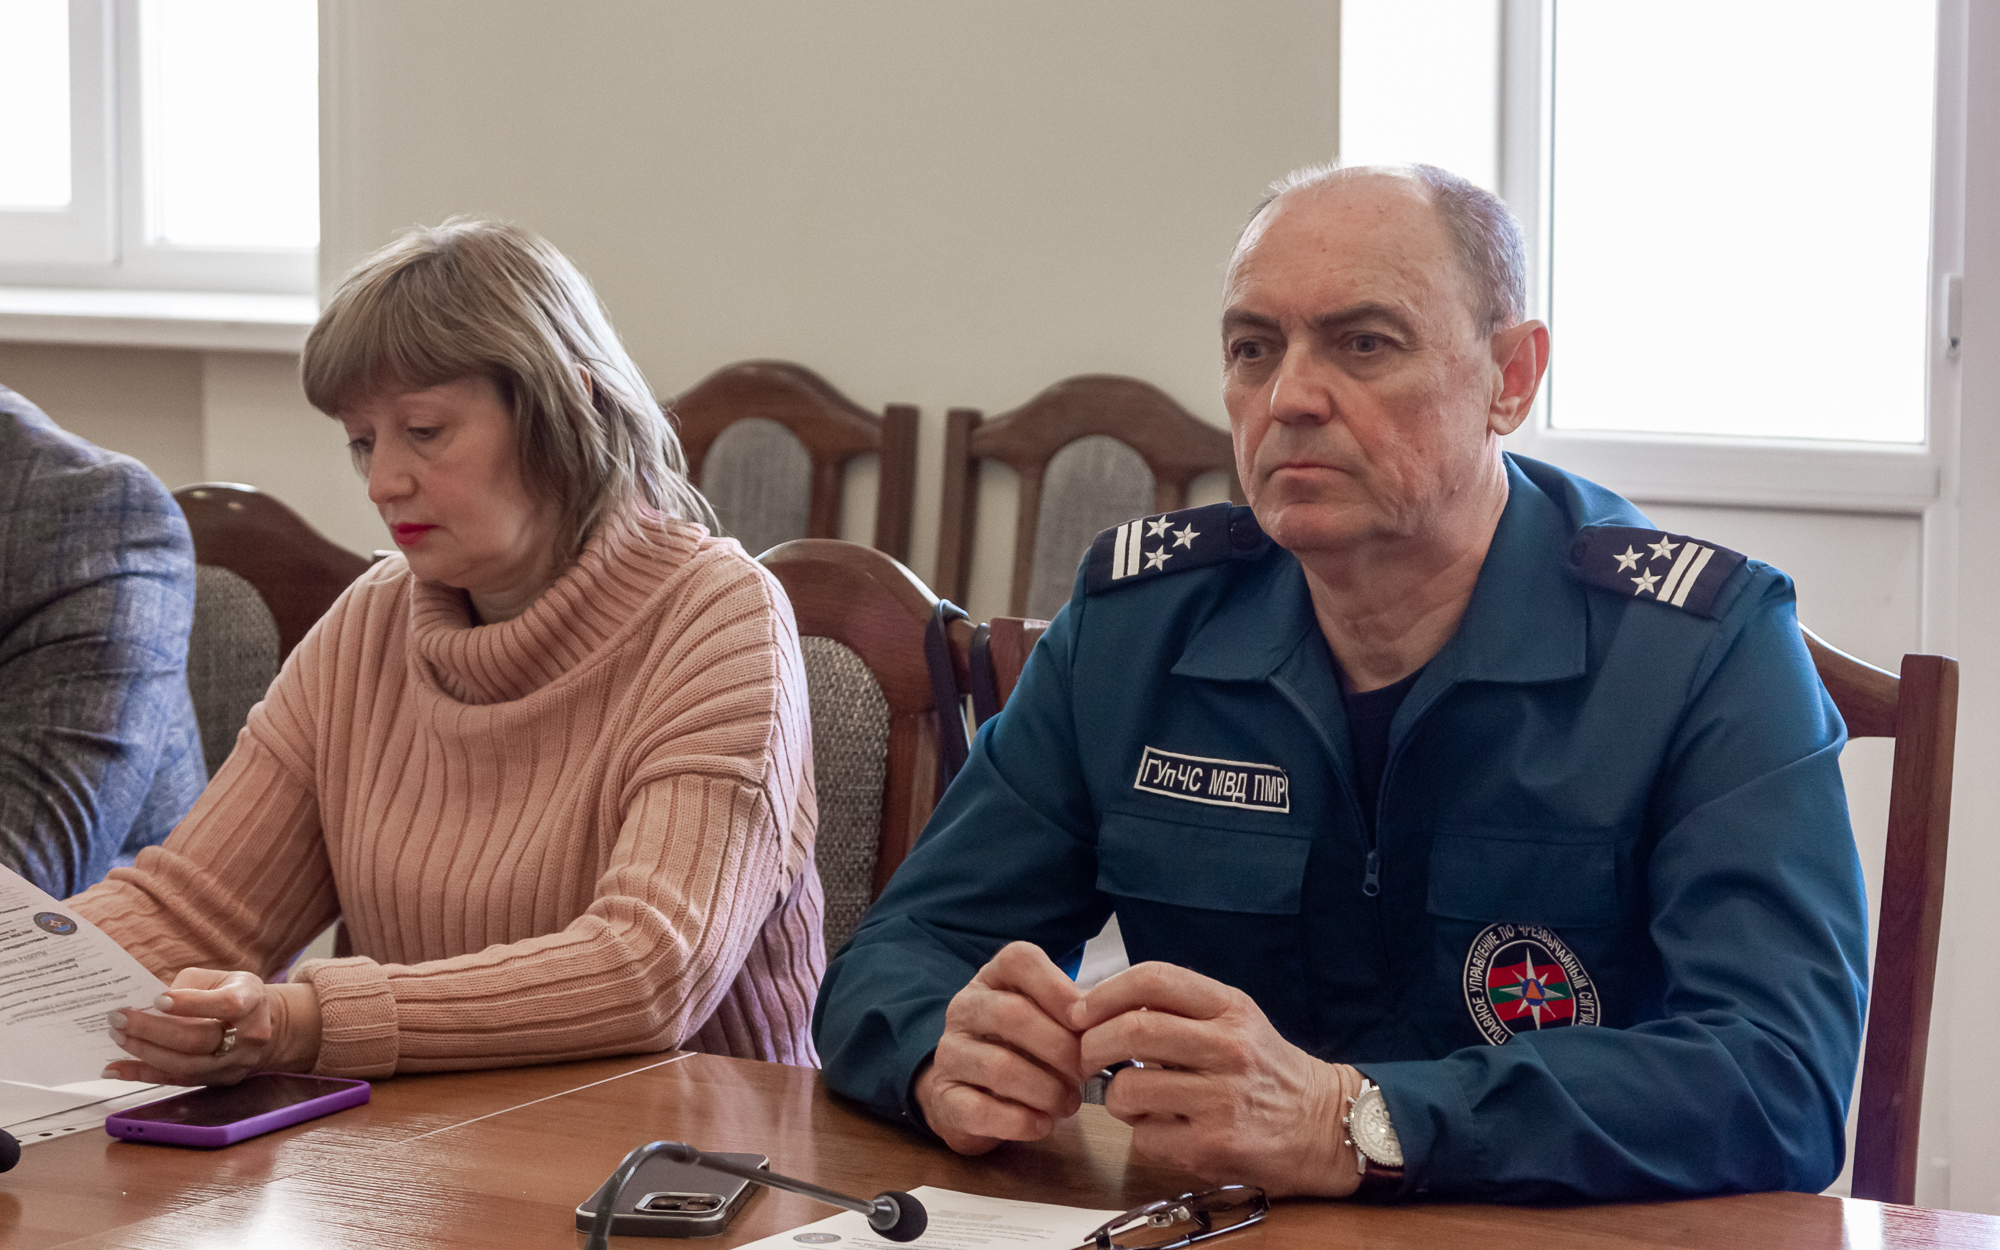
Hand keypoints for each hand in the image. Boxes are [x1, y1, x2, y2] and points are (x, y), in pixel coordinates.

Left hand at [103, 968, 322, 1085]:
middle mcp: (249, 1035)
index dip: (190, 1004)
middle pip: (198, 1039)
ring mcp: (234, 1063)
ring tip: (117, 1037)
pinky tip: (115, 1069)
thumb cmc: (233, 994)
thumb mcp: (221, 978)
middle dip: (153, 1030)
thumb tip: (144, 1005)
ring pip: (184, 1065)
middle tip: (119, 1019)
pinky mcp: (218, 1080)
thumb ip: (188, 987)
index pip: (225, 1004)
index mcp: (251, 1000)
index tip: (158, 999)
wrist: (266, 1025)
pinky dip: (142, 1075)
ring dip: (144, 1052)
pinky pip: (176, 1081)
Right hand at [914, 941, 1085, 1154]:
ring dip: (1045, 1089)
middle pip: (1012, 1015)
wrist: (968, 1094)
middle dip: (1059, 1047)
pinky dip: (1019, 1121)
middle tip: (1086, 1072)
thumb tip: (1112, 1021)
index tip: (1087, 1022)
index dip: (1057, 988)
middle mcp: (965, 1008)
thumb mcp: (1046, 1020)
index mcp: (994, 979)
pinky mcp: (944, 1098)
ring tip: (1070, 1104)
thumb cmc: (1020, 1049)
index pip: (1020, 960)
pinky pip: (979, 1109)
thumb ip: (1074, 1016)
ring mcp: (949, 1053)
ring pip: (998, 1066)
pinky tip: (1042, 1125)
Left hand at [1073, 962, 1363, 1197]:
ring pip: (1128, 1089)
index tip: (1081, 1010)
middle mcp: (1228, 1048)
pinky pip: (1144, 1136)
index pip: (1154, 979)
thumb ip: (1179, 1009)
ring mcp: (1221, 1099)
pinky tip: (1164, 1128)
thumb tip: (1100, 1008)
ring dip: (1114, 1096)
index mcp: (1230, 1008)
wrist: (1322, 1127)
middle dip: (1091, 1045)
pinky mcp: (1213, 1145)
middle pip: (1131, 1030)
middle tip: (1086, 1056)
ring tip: (1132, 1099)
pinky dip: (1141, 1133)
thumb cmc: (1265, 1072)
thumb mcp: (1236, 1020)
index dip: (1105, 992)